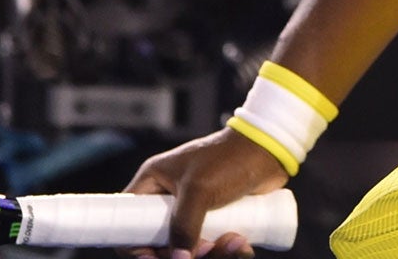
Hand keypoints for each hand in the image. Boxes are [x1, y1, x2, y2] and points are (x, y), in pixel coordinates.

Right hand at [125, 125, 285, 258]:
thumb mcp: (200, 189)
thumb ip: (184, 225)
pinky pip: (213, 247)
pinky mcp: (216, 220)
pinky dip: (227, 251)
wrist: (271, 150)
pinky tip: (242, 243)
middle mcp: (169, 199)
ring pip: (189, 249)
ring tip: (234, 241)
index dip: (133, 243)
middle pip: (158, 242)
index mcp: (154, 182)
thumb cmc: (230, 158)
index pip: (126, 219)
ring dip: (211, 254)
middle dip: (179, 254)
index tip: (151, 256)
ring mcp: (193, 211)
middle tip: (204, 249)